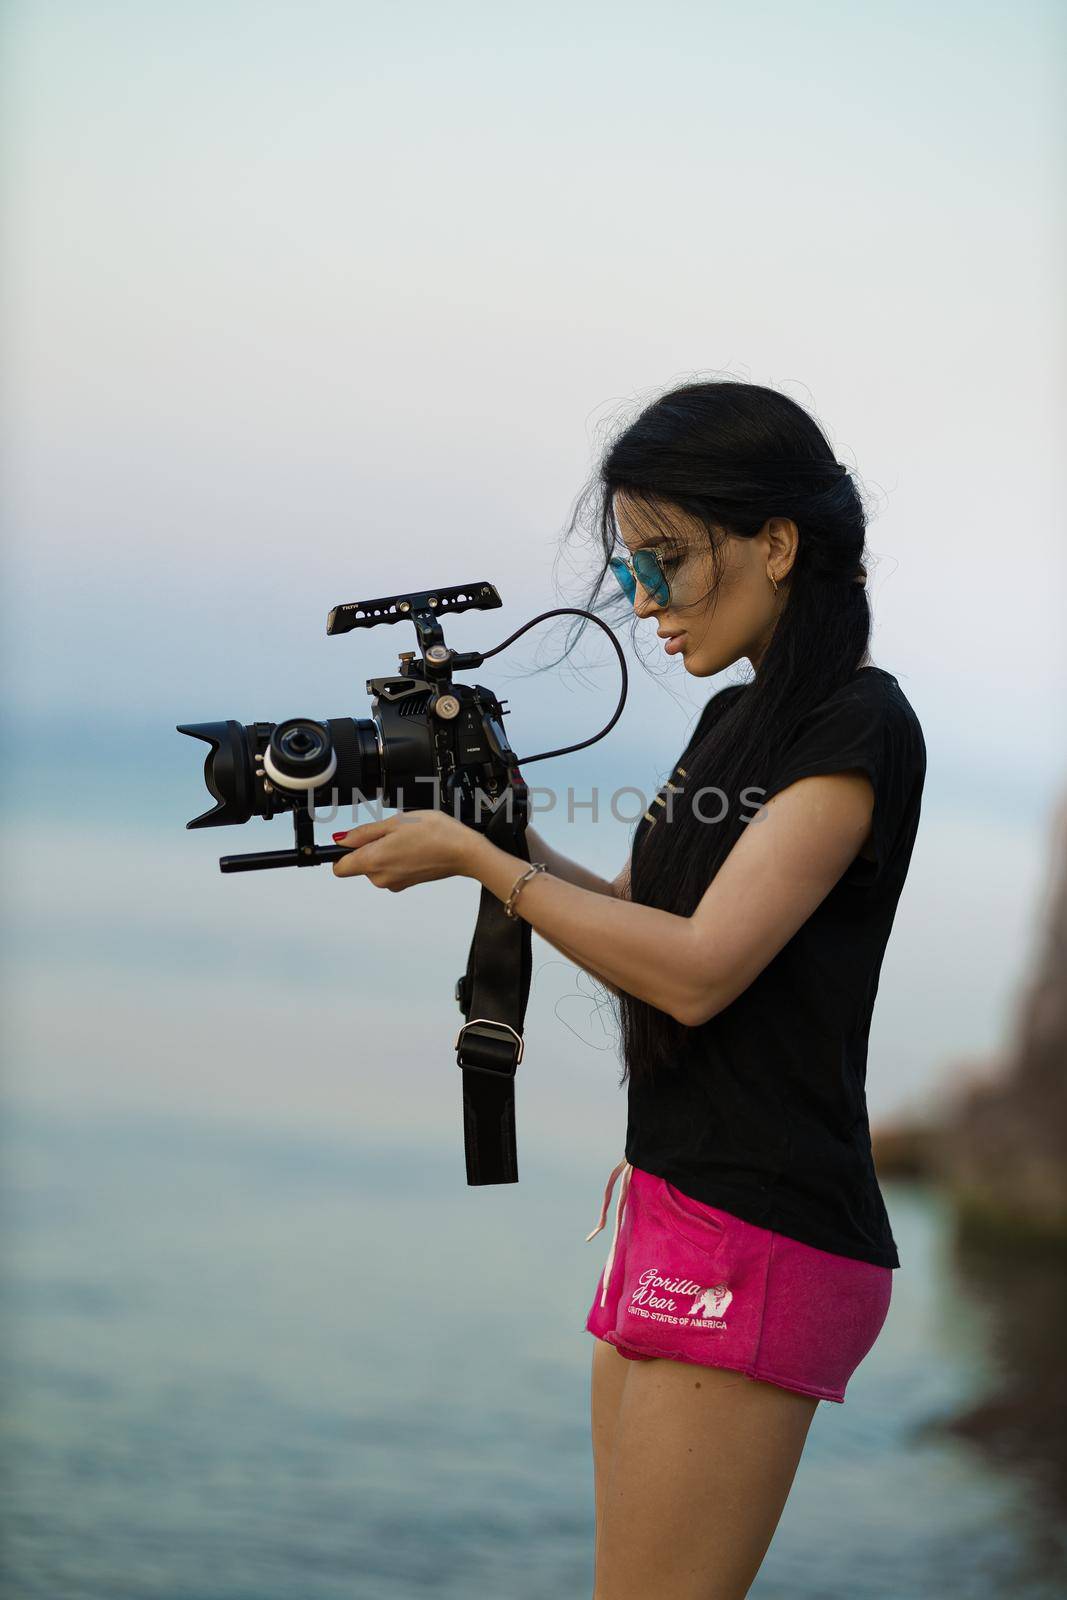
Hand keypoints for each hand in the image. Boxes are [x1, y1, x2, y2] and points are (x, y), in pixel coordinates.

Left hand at [331, 810, 479, 889]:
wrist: (463, 852)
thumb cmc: (434, 834)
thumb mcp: (394, 822)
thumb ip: (363, 833)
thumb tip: (341, 840)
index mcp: (373, 861)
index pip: (338, 867)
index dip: (340, 853)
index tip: (351, 842)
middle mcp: (380, 878)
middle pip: (360, 864)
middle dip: (370, 847)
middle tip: (392, 832)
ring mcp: (394, 883)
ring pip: (377, 866)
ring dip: (386, 851)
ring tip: (407, 838)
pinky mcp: (406, 884)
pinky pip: (392, 870)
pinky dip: (398, 858)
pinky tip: (414, 847)